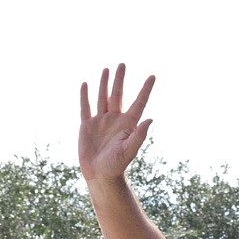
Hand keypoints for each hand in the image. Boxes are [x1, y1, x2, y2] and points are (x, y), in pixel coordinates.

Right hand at [79, 63, 155, 181]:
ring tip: (107, 69)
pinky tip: (86, 84)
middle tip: (123, 63)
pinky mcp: (87, 126)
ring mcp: (101, 121)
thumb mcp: (130, 150)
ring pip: (102, 97)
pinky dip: (85, 96)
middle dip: (120, 79)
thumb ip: (139, 135)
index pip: (139, 102)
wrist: (100, 175)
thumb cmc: (117, 165)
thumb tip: (150, 119)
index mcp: (129, 124)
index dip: (145, 89)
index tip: (153, 76)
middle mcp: (116, 119)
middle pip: (118, 94)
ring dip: (104, 83)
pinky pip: (85, 107)